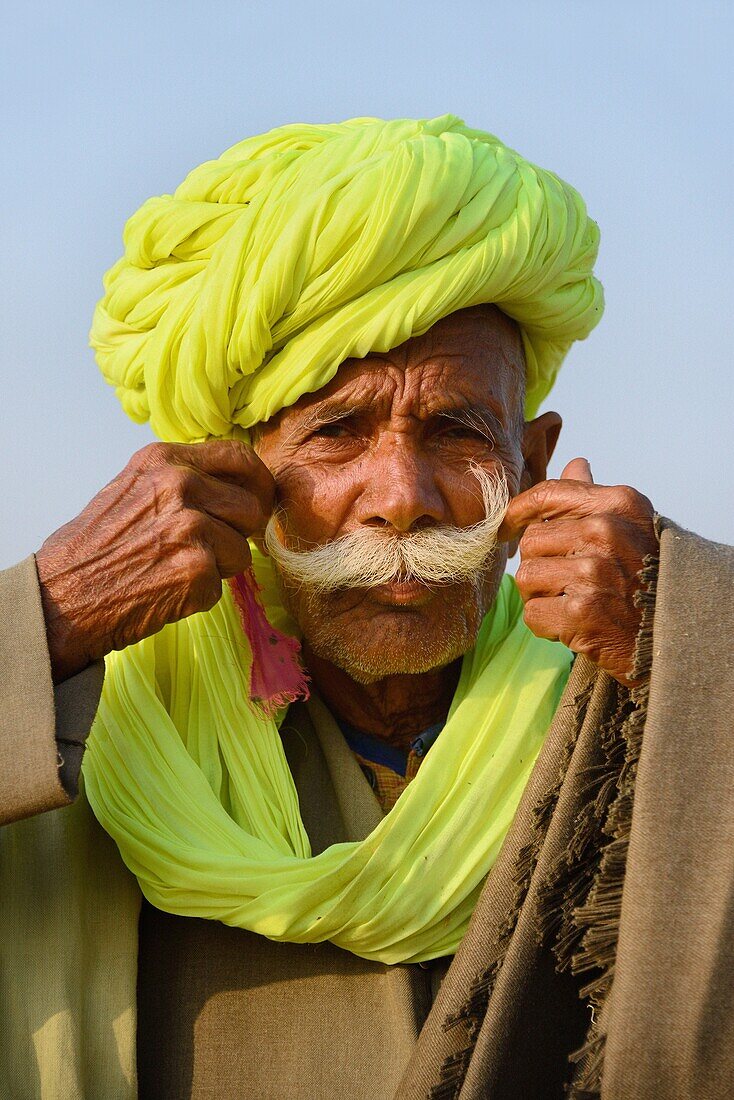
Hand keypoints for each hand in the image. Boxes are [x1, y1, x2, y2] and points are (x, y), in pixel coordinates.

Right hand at [36, 441, 274, 682]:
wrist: (63, 596)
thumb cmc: (96, 548)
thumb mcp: (133, 489)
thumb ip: (182, 480)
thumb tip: (235, 486)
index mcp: (164, 461)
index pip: (239, 457)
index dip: (257, 483)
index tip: (257, 500)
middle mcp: (181, 486)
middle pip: (251, 508)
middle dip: (236, 533)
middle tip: (205, 549)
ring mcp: (191, 527)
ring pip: (241, 550)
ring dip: (217, 567)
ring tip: (173, 569)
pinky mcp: (198, 569)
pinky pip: (223, 584)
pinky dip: (200, 595)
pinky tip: (166, 590)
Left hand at [499, 458, 656, 686]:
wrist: (676, 631)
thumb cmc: (647, 575)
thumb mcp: (631, 525)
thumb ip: (594, 497)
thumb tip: (575, 464)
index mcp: (617, 505)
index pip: (549, 494)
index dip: (518, 511)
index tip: (507, 526)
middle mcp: (605, 532)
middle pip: (531, 540)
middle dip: (539, 564)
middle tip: (567, 581)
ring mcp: (592, 573)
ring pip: (526, 577)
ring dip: (540, 595)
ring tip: (571, 601)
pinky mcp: (581, 612)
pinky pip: (532, 613)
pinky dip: (546, 625)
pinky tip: (572, 624)